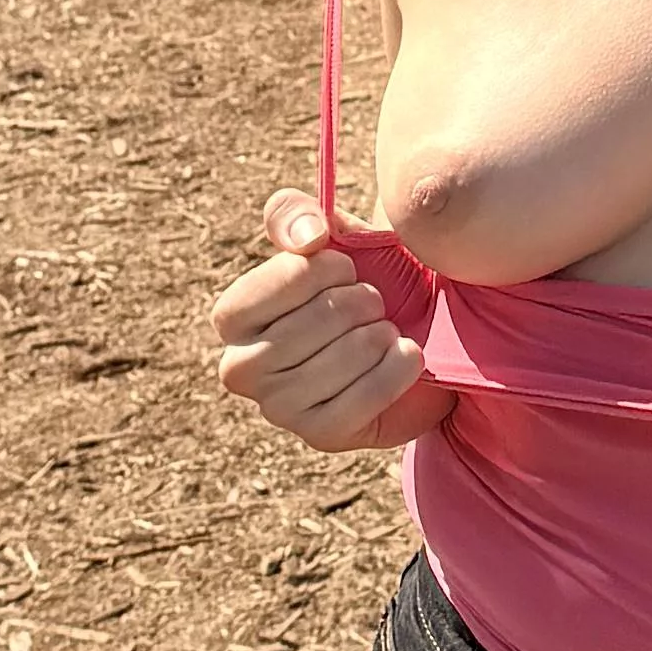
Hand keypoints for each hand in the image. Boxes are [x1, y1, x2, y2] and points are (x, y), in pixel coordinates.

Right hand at [212, 191, 433, 451]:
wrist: (418, 335)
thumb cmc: (365, 280)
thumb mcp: (331, 235)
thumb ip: (297, 215)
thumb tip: (308, 236)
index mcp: (233, 317)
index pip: (259, 291)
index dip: (317, 272)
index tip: (347, 267)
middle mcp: (240, 367)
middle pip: (306, 326)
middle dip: (359, 303)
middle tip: (374, 303)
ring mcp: (277, 407)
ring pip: (338, 360)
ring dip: (380, 334)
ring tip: (388, 329)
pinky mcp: (319, 435)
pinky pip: (362, 399)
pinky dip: (395, 370)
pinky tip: (408, 356)